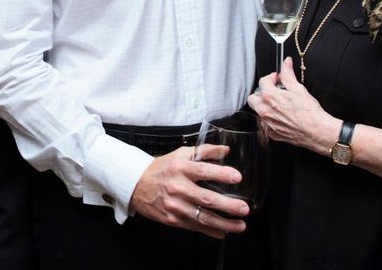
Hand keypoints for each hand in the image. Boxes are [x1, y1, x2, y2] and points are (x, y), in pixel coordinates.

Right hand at [128, 144, 247, 238]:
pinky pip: (195, 227)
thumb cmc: (161, 169)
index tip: (237, 177)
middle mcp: (177, 187)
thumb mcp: (180, 154)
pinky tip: (223, 231)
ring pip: (203, 218)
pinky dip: (211, 231)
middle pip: (206, 198)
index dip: (221, 174)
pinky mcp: (172, 219)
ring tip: (240, 225)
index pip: (203, 170)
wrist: (137, 185)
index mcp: (180, 168)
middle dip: (228, 205)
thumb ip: (204, 151)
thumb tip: (225, 150)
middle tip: (244, 208)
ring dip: (224, 223)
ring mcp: (175, 205)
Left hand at [248, 57, 339, 154]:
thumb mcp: (298, 88)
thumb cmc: (309, 112)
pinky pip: (265, 124)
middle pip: (253, 97)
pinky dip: (270, 119)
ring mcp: (267, 123)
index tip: (277, 80)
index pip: (262, 81)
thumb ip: (288, 74)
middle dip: (262, 93)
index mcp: (269, 96)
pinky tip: (282, 117)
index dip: (271, 78)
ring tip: (279, 105)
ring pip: (258, 111)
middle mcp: (264, 110)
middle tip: (274, 92)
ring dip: (265, 106)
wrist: (317, 132)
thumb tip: (285, 63)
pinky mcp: (271, 133)